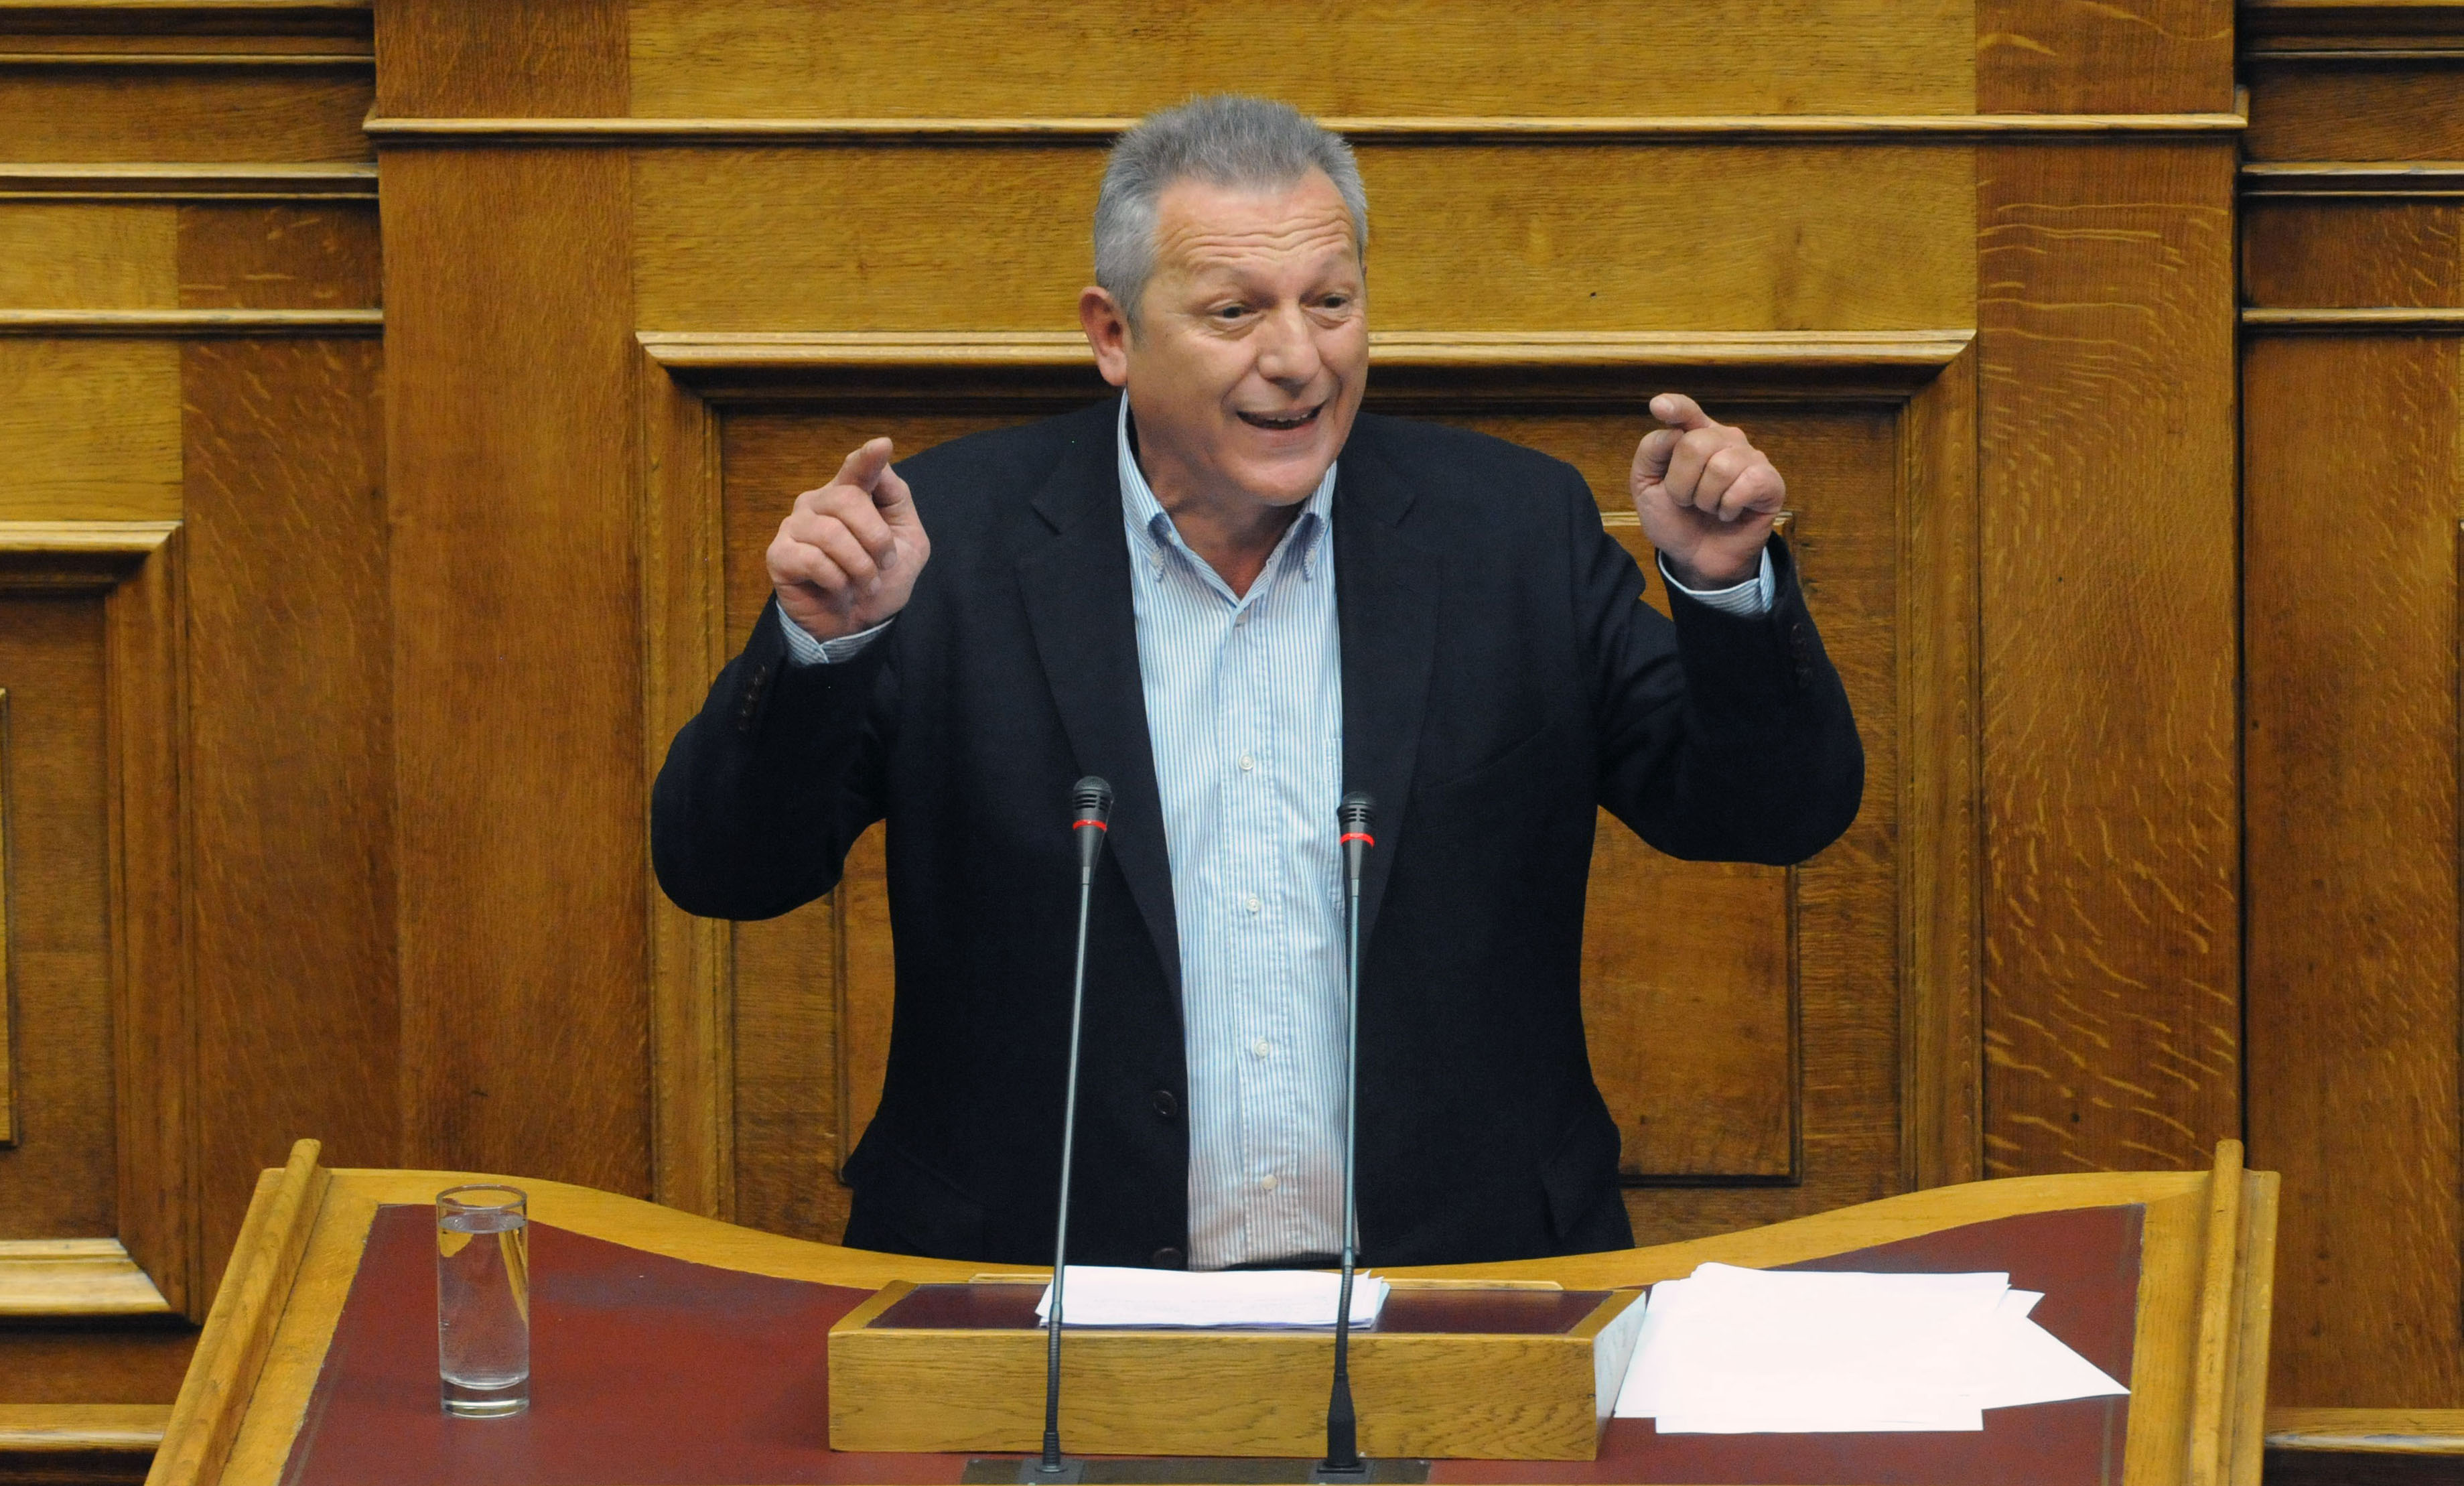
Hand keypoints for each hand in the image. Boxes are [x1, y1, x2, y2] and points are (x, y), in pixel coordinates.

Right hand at [767, 437, 930, 642]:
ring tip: (865, 583)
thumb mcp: (907, 543)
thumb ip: (897, 502)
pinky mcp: (779, 555)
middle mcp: (817, 503)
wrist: (856, 626)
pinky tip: (839, 589)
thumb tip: (882, 460)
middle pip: (848, 499)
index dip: (867, 458)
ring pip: (832, 533)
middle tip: (884, 564)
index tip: (882, 446)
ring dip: (860, 565)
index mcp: (850, 494)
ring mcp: (795, 527)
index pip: (857, 468)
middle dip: (876, 538)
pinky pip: (813, 559)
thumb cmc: (878, 580)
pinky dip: (837, 580)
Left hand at [1630, 393, 1784, 588]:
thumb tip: (1671, 431)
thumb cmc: (1675, 519)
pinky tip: (1729, 513)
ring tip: (1709, 508)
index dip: (1676, 407)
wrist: (1696, 558)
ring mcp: (1750, 458)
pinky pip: (1746, 484)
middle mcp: (1725, 439)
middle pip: (1696, 444)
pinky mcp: (1770, 482)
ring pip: (1720, 466)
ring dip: (1705, 499)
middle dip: (1681, 484)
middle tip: (1687, 501)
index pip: (1687, 412)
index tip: (1658, 407)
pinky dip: (1729, 506)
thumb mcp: (1647, 488)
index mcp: (1694, 435)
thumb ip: (1650, 454)